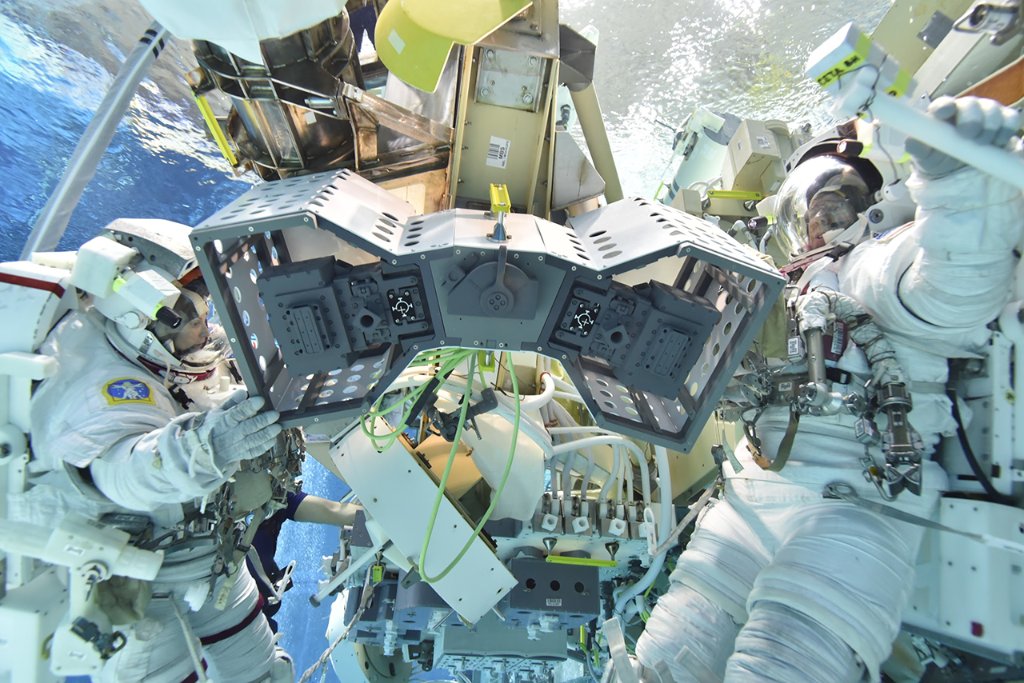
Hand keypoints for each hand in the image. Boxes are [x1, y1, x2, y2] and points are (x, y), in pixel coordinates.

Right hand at [204, 389, 281, 465]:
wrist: (204, 450)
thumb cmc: (213, 427)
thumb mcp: (217, 411)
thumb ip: (232, 402)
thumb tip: (244, 392)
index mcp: (224, 421)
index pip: (237, 413)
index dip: (249, 407)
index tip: (261, 400)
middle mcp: (230, 434)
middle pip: (248, 427)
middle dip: (263, 420)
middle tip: (275, 414)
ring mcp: (236, 446)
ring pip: (253, 441)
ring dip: (266, 434)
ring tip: (277, 427)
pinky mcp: (241, 455)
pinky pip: (254, 452)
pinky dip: (264, 446)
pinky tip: (273, 439)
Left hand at [906, 96, 1021, 177]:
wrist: (958, 170)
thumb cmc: (938, 157)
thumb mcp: (924, 157)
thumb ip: (917, 148)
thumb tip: (911, 142)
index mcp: (942, 115)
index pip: (943, 104)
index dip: (945, 106)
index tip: (946, 112)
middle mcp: (964, 109)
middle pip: (970, 104)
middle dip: (971, 119)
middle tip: (969, 136)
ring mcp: (985, 113)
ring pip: (992, 109)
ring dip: (989, 127)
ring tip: (982, 143)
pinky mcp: (1003, 120)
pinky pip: (1010, 118)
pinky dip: (1006, 129)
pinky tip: (999, 142)